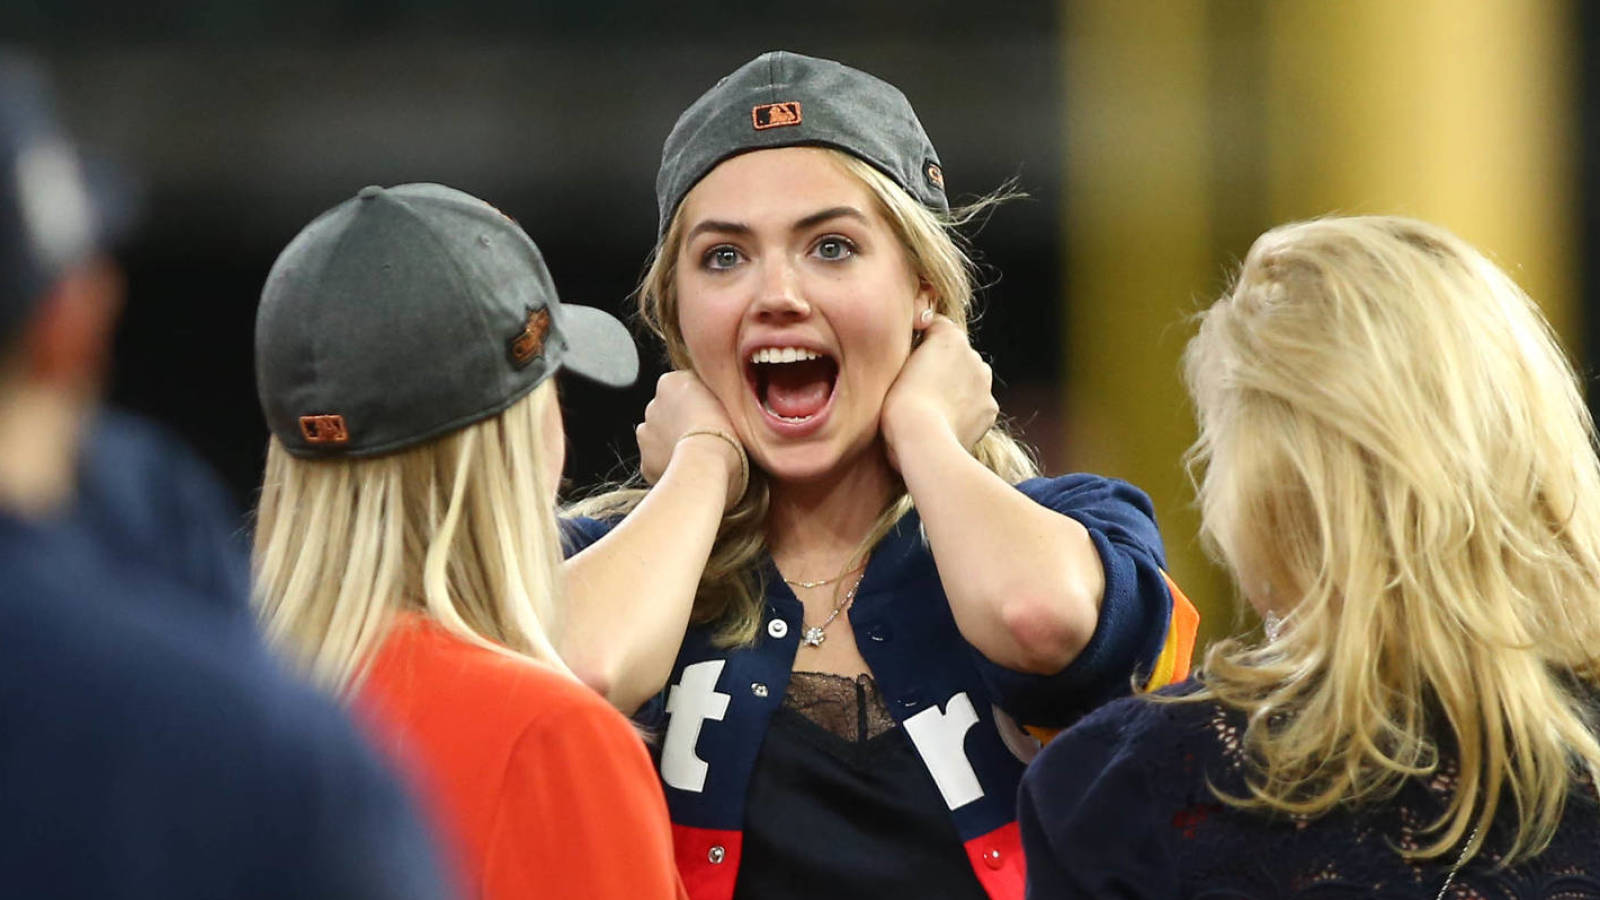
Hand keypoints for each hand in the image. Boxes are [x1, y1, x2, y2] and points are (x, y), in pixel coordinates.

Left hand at [637, 371, 745, 503]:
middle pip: (668, 412)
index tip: (712, 413)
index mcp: (669, 383)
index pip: (682, 387)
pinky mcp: (646, 462)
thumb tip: (712, 393)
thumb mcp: (727, 392)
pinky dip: (668, 465)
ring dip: (672, 442)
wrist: (708, 462)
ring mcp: (646, 435)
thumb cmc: (724, 430)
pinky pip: (657, 463)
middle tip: (706, 435)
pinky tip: (687, 468)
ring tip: (698, 453)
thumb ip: (711, 388)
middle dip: (682, 422)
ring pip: (659, 437)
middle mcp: (652, 406)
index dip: (699, 402)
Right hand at [881, 315, 997, 470]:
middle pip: (956, 353)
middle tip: (918, 386)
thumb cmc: (898, 404)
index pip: (936, 326)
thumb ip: (908, 350)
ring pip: (970, 378)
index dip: (921, 340)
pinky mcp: (990, 408)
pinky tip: (947, 421)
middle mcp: (973, 354)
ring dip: (956, 386)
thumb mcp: (893, 367)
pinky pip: (977, 403)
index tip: (908, 356)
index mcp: (948, 337)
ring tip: (934, 406)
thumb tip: (911, 351)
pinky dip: (966, 409)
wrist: (922, 439)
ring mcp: (984, 382)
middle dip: (942, 364)